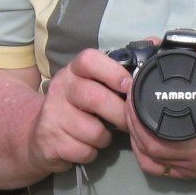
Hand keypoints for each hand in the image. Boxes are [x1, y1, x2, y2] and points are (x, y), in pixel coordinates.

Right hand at [25, 49, 131, 172]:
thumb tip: (155, 41)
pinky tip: (86, 146)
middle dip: (118, 114)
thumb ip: (122, 67)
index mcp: (74, 71)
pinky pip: (84, 150)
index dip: (112, 72)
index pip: (89, 60)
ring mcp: (52, 114)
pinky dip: (91, 153)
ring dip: (104, 138)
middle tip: (126, 122)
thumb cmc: (78, 106)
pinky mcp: (50, 140)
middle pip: (95, 98)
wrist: (40, 134)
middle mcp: (60, 87)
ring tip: (100, 135)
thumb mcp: (95, 84)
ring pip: (93, 130)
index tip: (128, 85)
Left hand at [125, 37, 195, 181]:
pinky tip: (148, 143)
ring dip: (138, 145)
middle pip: (147, 152)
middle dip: (131, 128)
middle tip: (127, 104)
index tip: (130, 98)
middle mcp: (195, 161)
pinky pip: (165, 171)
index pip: (154, 138)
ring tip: (134, 121)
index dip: (135, 119)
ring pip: (153, 165)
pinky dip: (151, 158)